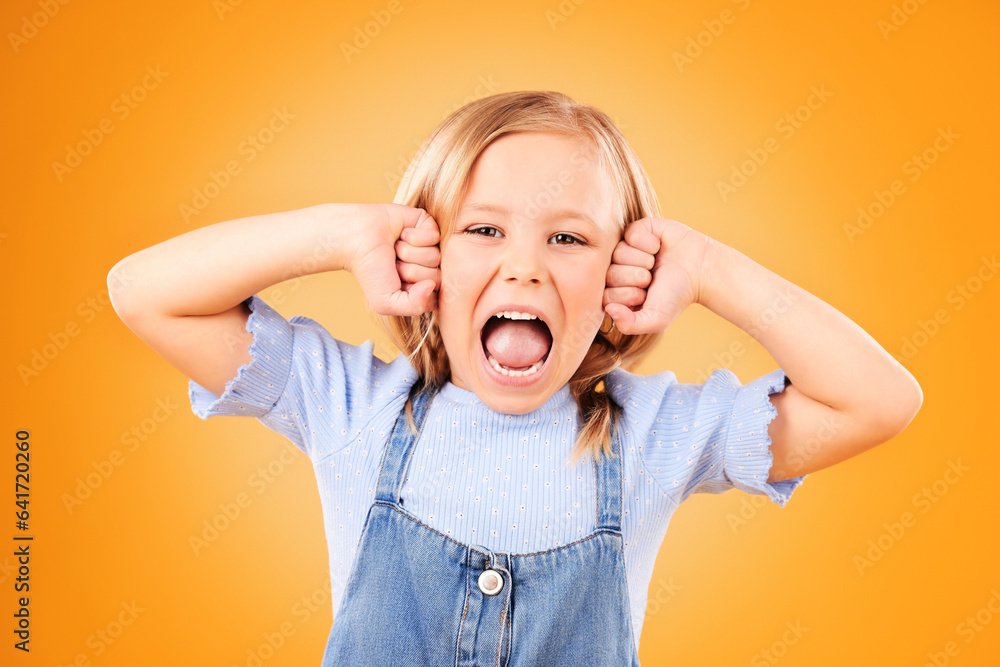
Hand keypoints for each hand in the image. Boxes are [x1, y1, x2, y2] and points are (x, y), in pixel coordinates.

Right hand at [347, 204, 440, 315]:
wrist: (355, 240)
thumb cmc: (369, 272)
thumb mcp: (387, 302)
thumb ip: (415, 306)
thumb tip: (432, 285)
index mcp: (422, 288)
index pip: (436, 297)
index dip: (414, 292)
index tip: (396, 284)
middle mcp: (429, 268)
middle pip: (436, 277)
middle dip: (410, 271)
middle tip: (393, 263)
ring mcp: (431, 246)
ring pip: (435, 256)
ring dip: (408, 253)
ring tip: (395, 249)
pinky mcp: (429, 226)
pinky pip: (434, 236)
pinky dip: (413, 237)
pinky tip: (401, 234)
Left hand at [603, 217, 710, 334]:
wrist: (700, 271)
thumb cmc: (677, 296)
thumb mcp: (655, 319)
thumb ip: (629, 324)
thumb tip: (608, 309)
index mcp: (617, 292)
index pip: (606, 296)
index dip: (629, 296)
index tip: (647, 295)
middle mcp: (616, 269)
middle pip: (610, 274)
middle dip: (638, 277)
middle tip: (653, 278)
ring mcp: (624, 248)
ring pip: (619, 252)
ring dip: (645, 260)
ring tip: (656, 262)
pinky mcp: (636, 230)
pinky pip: (631, 235)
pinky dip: (649, 243)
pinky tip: (658, 247)